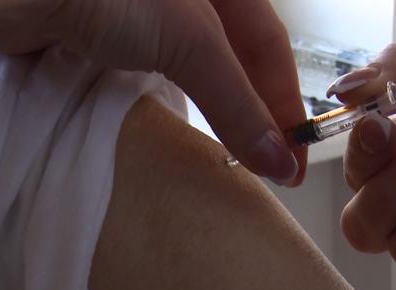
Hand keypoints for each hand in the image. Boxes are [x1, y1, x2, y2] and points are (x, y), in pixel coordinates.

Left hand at [0, 0, 307, 185]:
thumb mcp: (190, 41)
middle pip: (233, 60)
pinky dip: (168, 108)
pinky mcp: (101, 39)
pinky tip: (178, 132)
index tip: (294, 158)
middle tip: (270, 167)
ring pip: (192, 72)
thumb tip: (277, 159)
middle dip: (254, 113)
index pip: (268, 46)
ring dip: (214, 112)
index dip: (284, 102)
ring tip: (233, 155)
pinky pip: (149, 80)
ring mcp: (142, 15)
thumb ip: (235, 102)